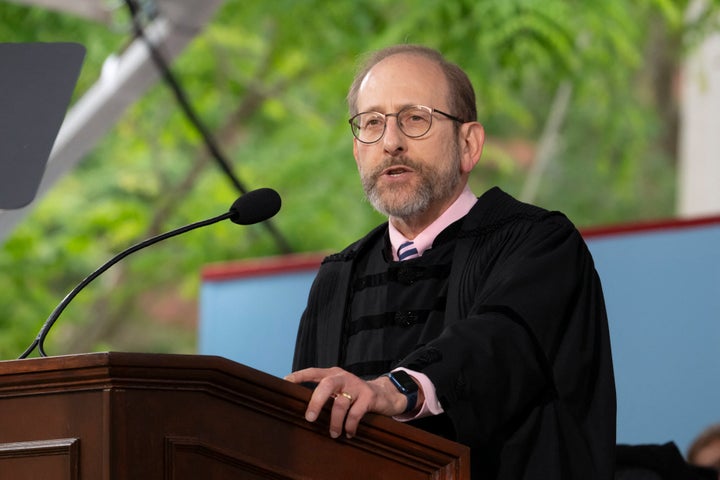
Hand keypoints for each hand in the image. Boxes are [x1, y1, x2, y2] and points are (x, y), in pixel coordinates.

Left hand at [284, 367, 409, 438]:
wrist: (385, 393)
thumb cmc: (355, 395)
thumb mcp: (340, 390)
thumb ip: (326, 394)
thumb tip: (304, 411)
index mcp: (333, 374)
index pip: (313, 372)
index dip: (299, 376)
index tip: (286, 381)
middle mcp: (344, 377)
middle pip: (327, 385)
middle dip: (316, 402)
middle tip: (309, 418)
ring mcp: (357, 386)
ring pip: (341, 404)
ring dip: (335, 422)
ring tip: (333, 434)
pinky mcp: (369, 396)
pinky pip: (355, 414)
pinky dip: (350, 426)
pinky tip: (349, 433)